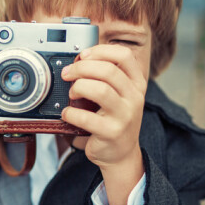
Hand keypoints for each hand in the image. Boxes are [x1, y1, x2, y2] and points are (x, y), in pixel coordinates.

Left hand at [60, 44, 146, 204]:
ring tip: (71, 94)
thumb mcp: (119, 95)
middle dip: (81, 68)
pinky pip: (87, 118)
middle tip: (67, 74)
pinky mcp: (112, 132)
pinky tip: (67, 114)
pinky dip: (71, 113)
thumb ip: (106, 77)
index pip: (123, 55)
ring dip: (78, 87)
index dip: (100, 51)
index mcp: (136, 83)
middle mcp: (135, 97)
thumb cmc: (114, 119)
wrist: (121, 154)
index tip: (83, 55)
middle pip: (108, 70)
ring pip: (100, 90)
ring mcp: (125, 115)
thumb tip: (79, 60)